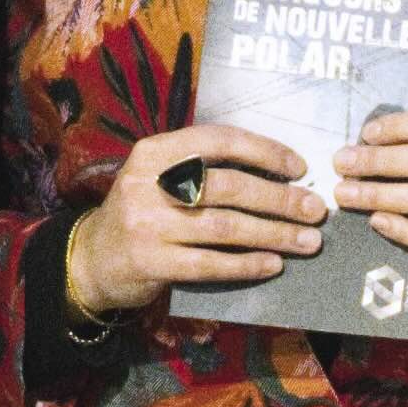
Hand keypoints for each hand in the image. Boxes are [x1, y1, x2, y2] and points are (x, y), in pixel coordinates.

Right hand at [62, 125, 325, 318]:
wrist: (92, 259)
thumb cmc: (144, 213)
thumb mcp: (161, 178)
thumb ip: (205, 169)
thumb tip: (279, 176)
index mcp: (154, 152)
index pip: (218, 141)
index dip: (264, 152)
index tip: (300, 167)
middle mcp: (149, 184)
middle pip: (228, 186)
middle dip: (279, 199)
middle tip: (315, 209)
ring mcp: (148, 225)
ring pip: (225, 227)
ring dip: (273, 234)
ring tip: (307, 241)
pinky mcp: (151, 263)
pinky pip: (210, 264)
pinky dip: (246, 265)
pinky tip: (273, 265)